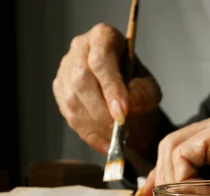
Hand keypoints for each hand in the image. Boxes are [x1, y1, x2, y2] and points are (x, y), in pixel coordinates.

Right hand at [53, 23, 161, 153]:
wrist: (124, 95)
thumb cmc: (137, 84)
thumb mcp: (150, 86)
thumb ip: (144, 93)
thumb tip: (129, 104)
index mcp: (102, 37)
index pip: (101, 60)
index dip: (111, 88)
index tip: (123, 112)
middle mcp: (79, 49)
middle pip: (82, 80)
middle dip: (102, 110)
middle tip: (121, 130)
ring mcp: (65, 70)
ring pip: (72, 101)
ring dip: (95, 125)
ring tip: (117, 139)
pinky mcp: (60, 92)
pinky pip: (70, 117)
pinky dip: (90, 135)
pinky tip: (107, 144)